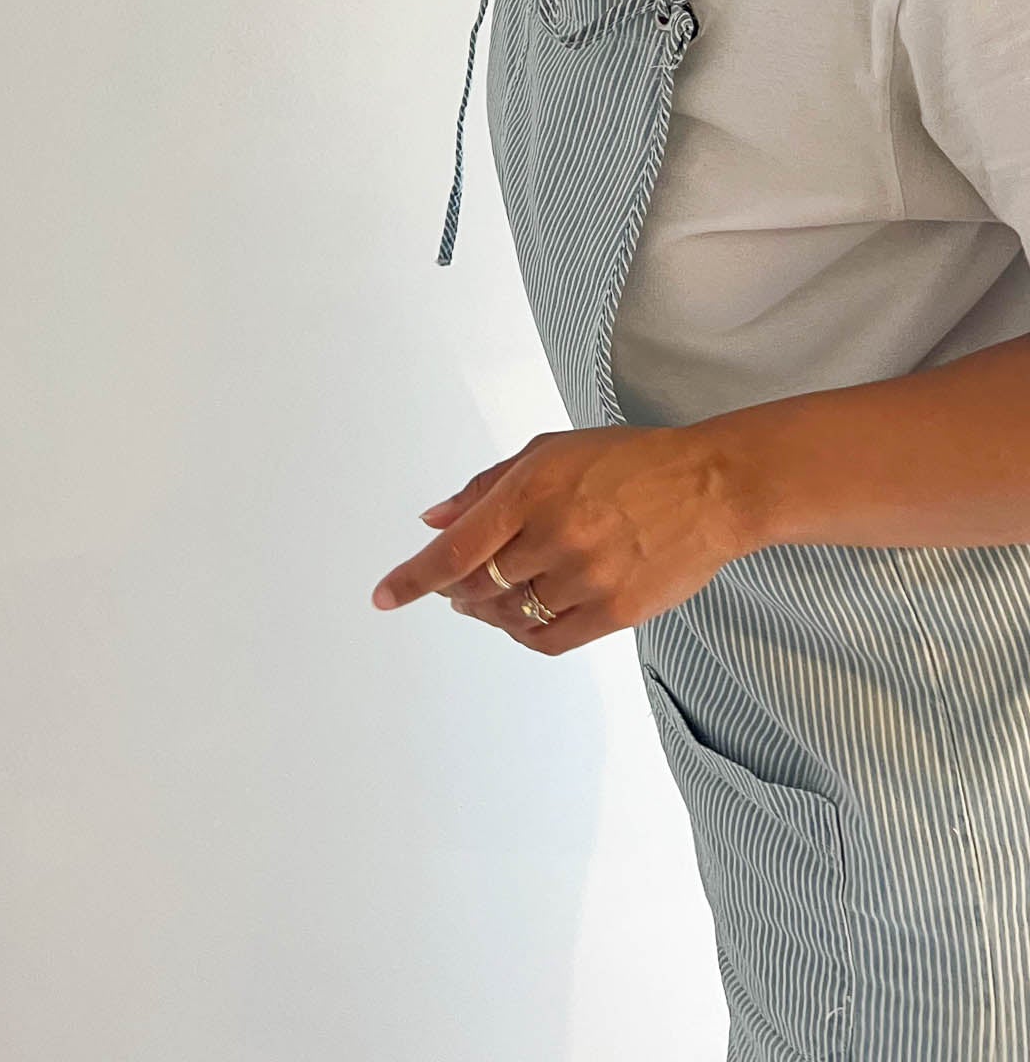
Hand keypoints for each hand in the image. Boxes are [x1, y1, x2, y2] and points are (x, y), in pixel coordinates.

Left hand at [370, 426, 754, 654]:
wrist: (709, 488)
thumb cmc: (627, 462)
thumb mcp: (549, 453)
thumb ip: (485, 488)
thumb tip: (433, 521)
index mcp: (532, 491)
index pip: (456, 548)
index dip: (413, 577)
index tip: (383, 597)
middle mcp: (555, 537)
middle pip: (477, 587)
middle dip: (454, 590)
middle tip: (452, 585)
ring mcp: (586, 578)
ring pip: (510, 616)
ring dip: (488, 611)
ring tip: (490, 597)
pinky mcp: (615, 612)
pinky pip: (547, 640)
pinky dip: (523, 633)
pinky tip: (522, 617)